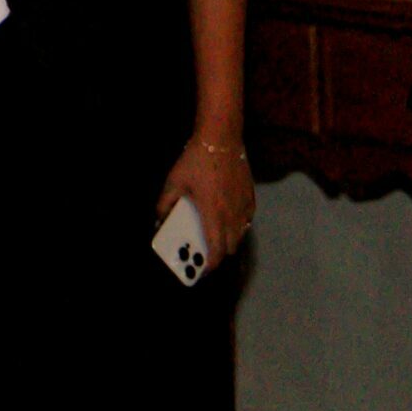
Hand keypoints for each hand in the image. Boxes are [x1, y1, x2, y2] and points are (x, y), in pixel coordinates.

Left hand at [157, 139, 254, 271]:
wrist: (221, 139)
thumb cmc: (196, 161)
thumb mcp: (173, 183)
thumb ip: (165, 205)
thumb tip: (160, 220)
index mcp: (212, 214)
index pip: (215, 250)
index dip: (209, 266)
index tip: (201, 271)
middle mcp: (231, 214)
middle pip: (230, 247)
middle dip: (218, 256)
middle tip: (206, 256)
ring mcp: (243, 205)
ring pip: (241, 235)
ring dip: (229, 242)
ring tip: (216, 240)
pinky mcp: (250, 196)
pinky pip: (247, 220)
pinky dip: (239, 227)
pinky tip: (229, 222)